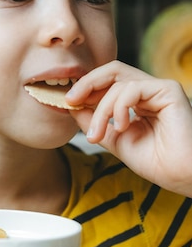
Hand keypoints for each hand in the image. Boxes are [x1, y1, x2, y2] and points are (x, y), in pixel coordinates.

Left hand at [66, 60, 191, 196]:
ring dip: (101, 110)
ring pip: (117, 83)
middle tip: (70, 100)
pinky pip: (133, 88)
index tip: (67, 102)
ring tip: (98, 134)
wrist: (179, 175)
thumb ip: (95, 122)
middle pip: (111, 72)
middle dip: (86, 84)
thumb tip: (72, 106)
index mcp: (137, 101)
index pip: (107, 83)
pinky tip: (121, 127)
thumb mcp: (114, 139)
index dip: (85, 89)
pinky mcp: (168, 89)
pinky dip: (119, 106)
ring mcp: (158, 88)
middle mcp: (148, 91)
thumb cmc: (155, 161)